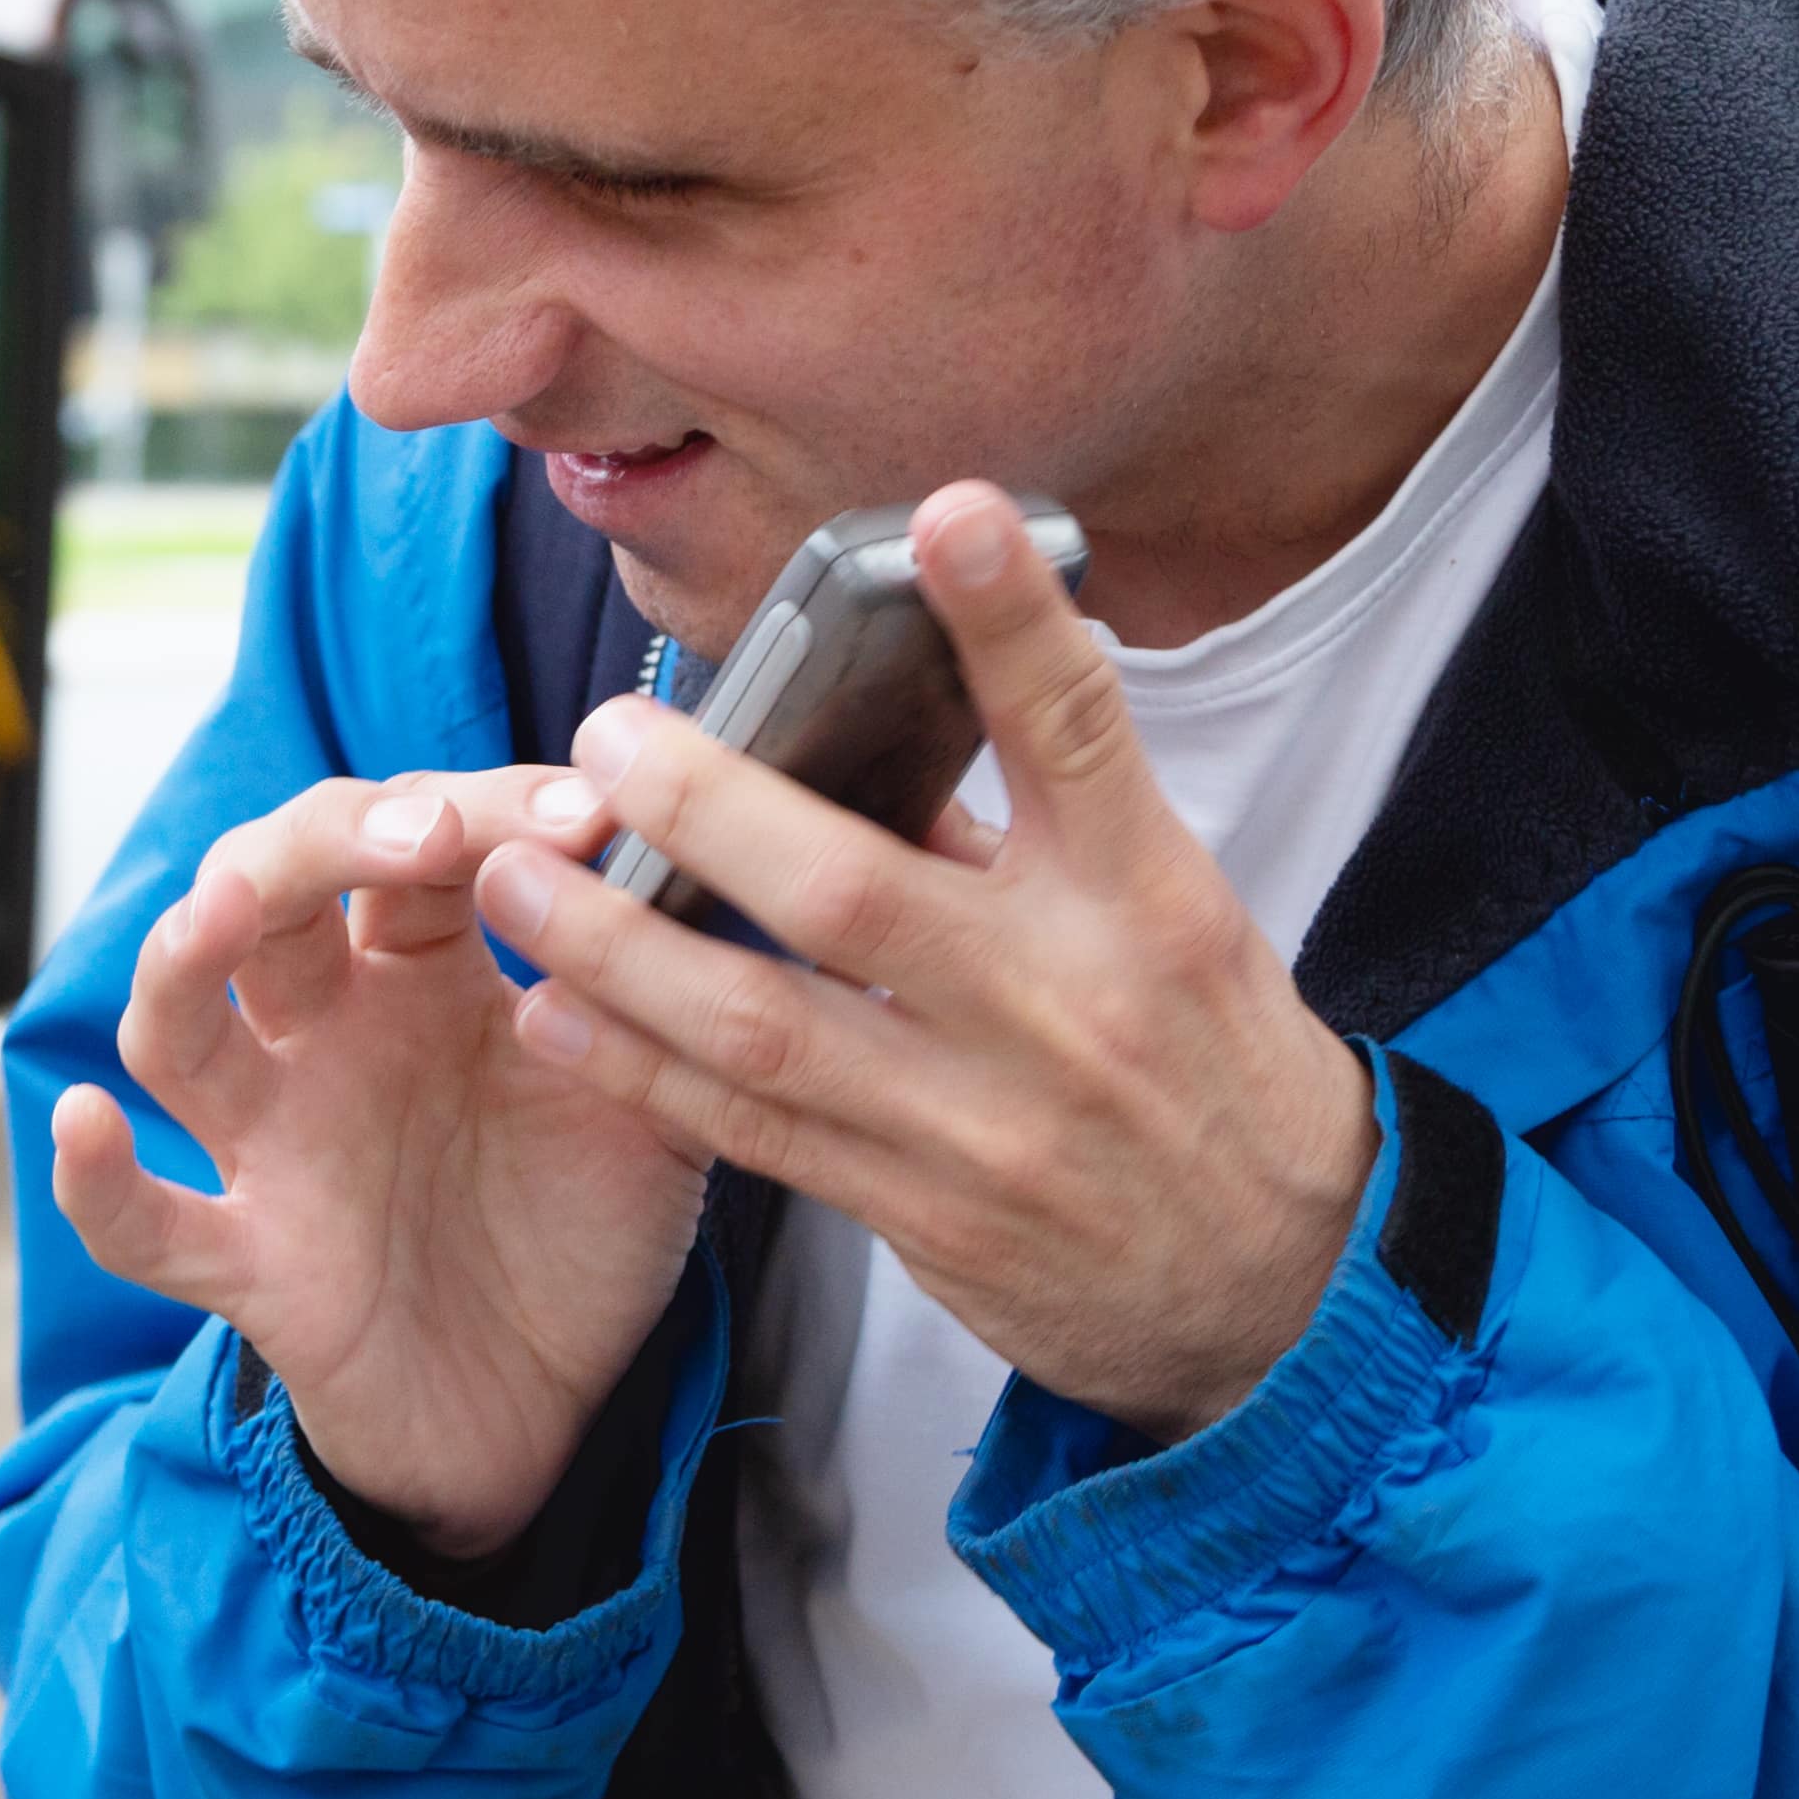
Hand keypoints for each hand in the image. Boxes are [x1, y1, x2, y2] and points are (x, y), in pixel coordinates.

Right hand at [51, 765, 717, 1556]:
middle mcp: (330, 1037)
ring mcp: (275, 1145)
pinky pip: (145, 1225)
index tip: (594, 817)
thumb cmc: (579, 1234)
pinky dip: (97, 1182)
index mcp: (425, 974)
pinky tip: (85, 1127)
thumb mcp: (652, 1103)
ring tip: (223, 913)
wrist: (554, 1417)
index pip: (415, 841)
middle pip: (270, 887)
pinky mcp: (251, 1265)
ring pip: (176, 1026)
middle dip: (330, 837)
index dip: (487, 810)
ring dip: (183, 959)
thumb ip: (658, 1001)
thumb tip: (687, 866)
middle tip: (431, 836)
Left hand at [468, 485, 1374, 1441]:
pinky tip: (552, 1014)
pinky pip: (751, 1132)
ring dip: (617, 947)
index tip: (950, 512)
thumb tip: (874, 729)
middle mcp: (1061, 1002)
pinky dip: (639, 1070)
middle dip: (710, 808)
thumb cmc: (1210, 1065)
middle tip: (604, 738)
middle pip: (856, 890)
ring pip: (764, 1022)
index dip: (1012, 623)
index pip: (1078, 734)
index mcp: (1143, 898)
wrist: (1285, 1286)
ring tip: (512, 876)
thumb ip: (1027, 836)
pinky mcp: (924, 1213)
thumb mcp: (1167, 925)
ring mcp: (984, 1119)